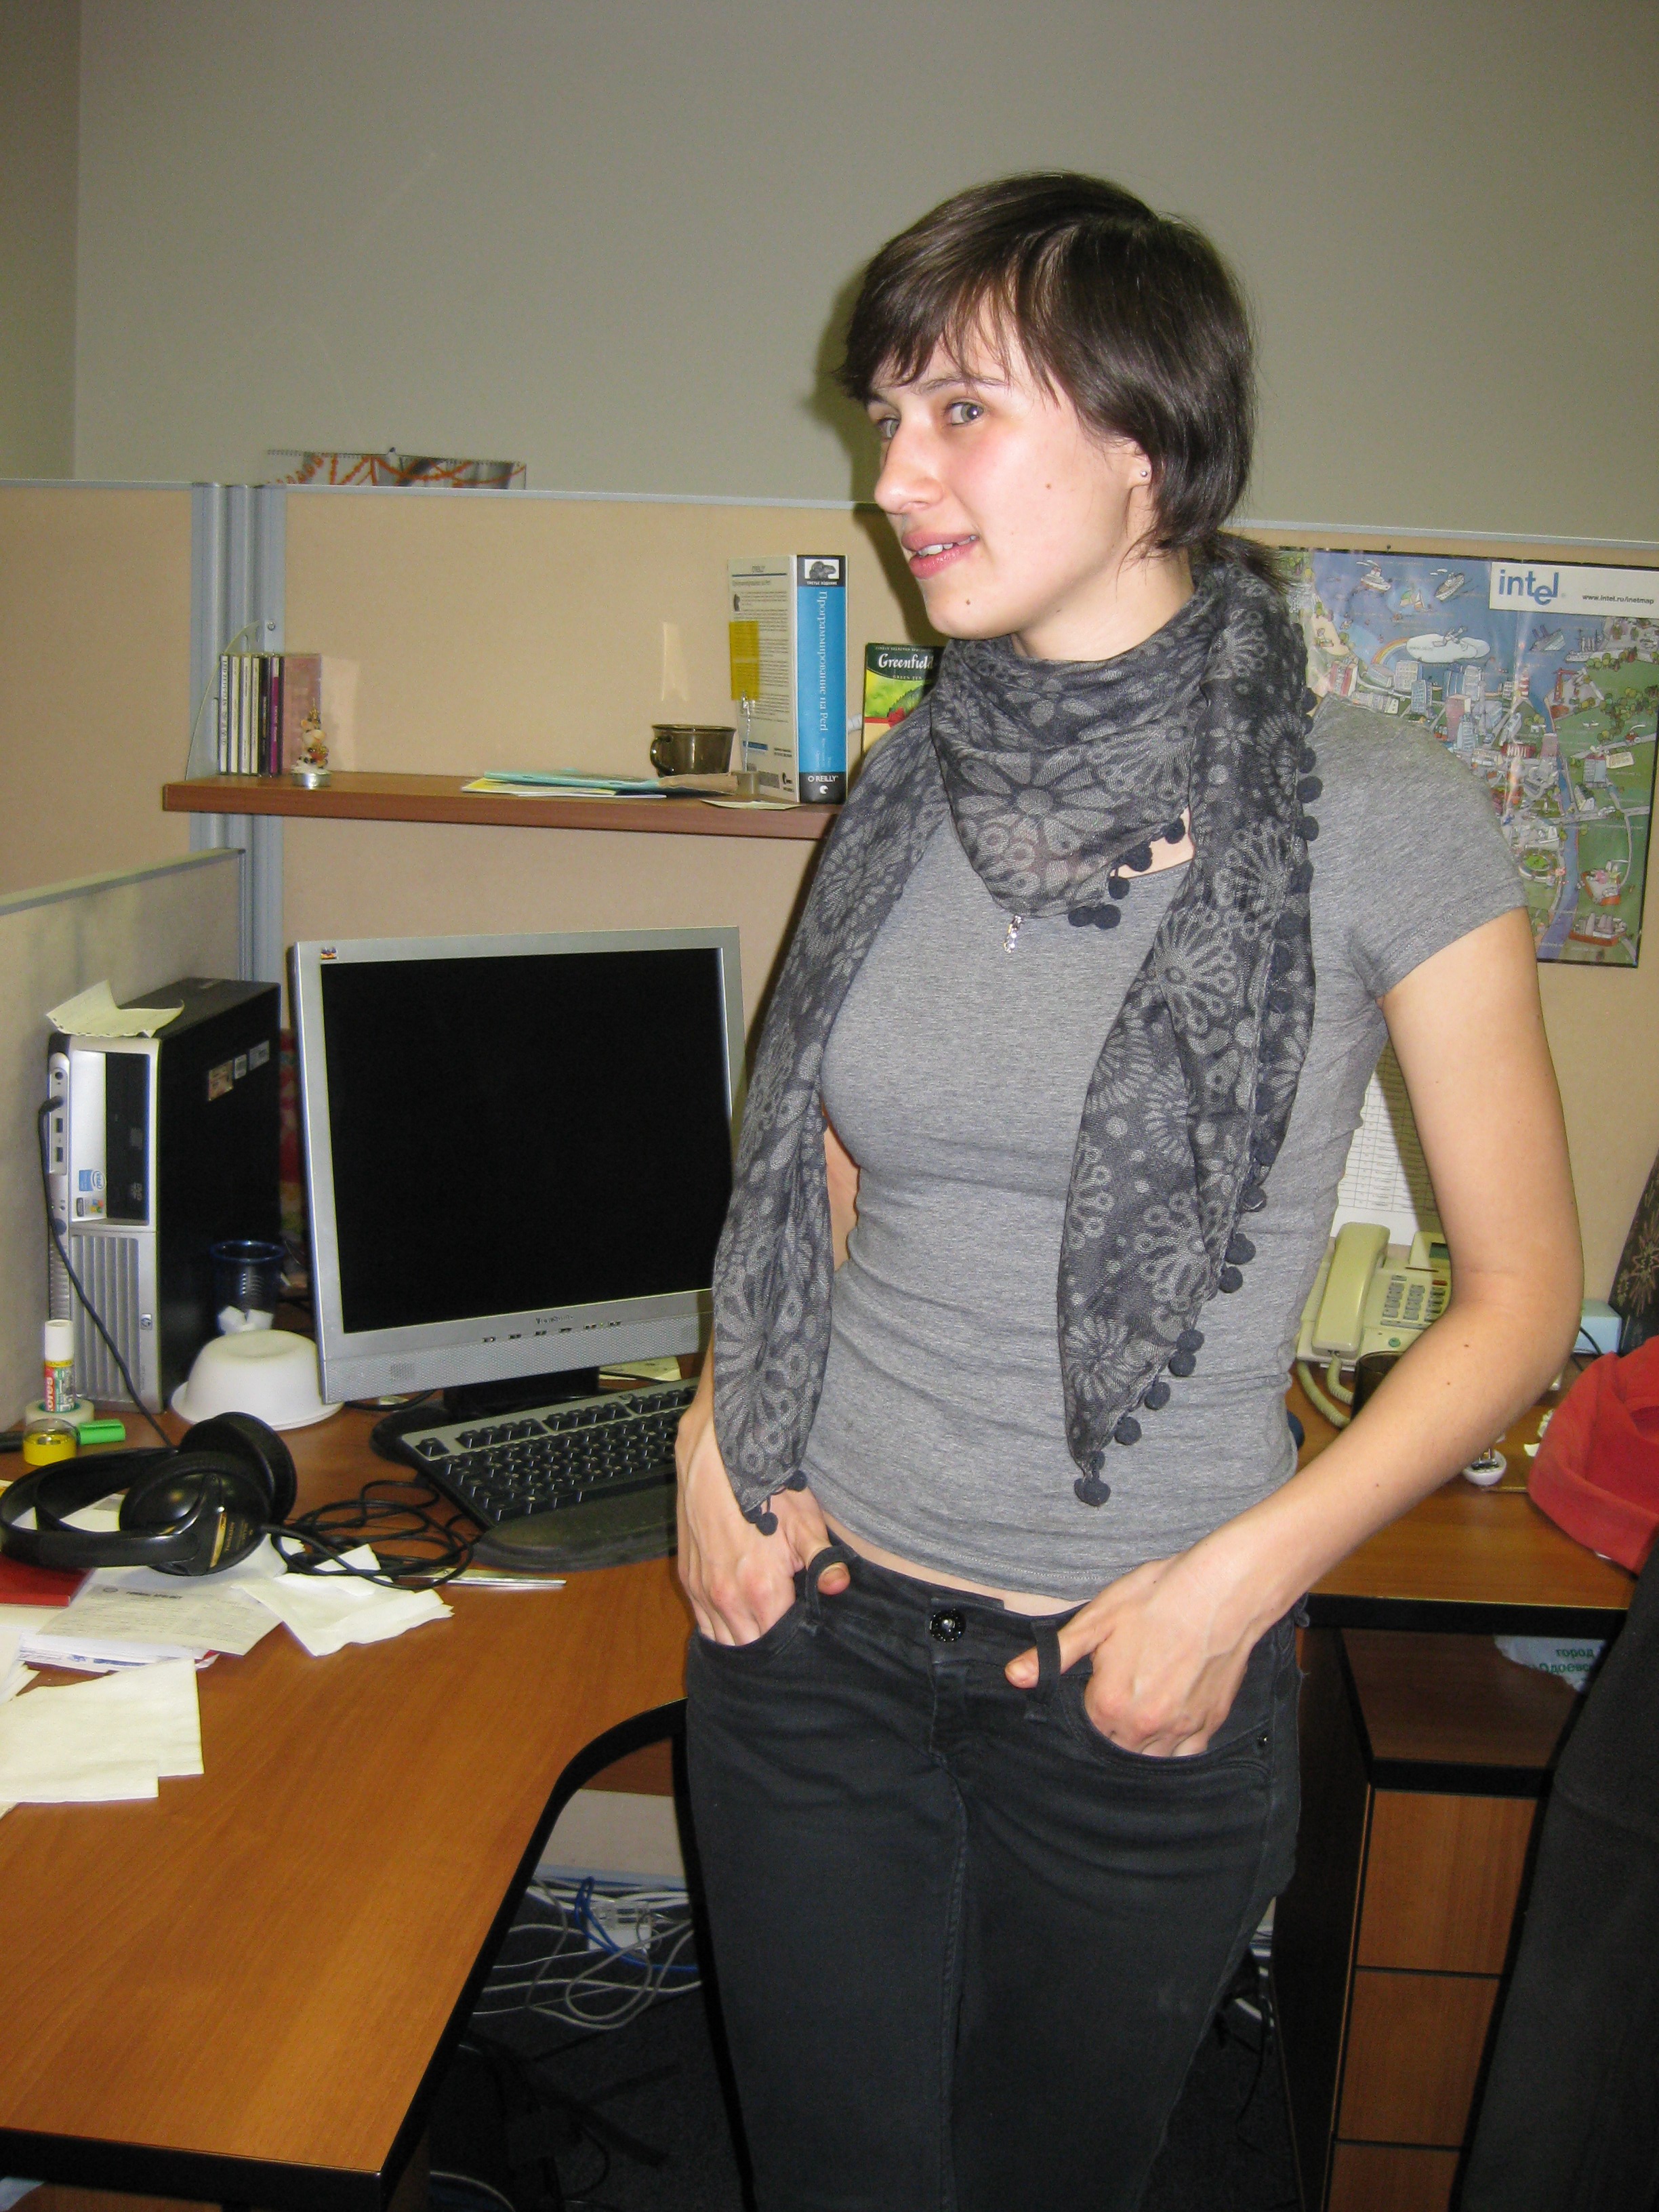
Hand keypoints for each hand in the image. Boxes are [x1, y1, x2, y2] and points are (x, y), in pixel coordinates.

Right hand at [675, 1354, 849, 1643]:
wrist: (716, 1457)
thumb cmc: (765, 1487)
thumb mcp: (805, 1521)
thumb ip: (822, 1560)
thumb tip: (838, 1586)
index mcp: (761, 1590)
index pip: (778, 1642)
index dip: (793, 1640)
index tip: (805, 1635)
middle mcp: (727, 1598)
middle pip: (750, 1648)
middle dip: (768, 1646)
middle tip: (786, 1635)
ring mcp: (703, 1590)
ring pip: (723, 1640)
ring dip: (742, 1641)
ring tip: (762, 1632)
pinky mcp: (688, 1579)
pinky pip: (703, 1622)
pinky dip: (719, 1627)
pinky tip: (735, 1621)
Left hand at [1004, 1551, 1259, 1756]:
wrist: (1220, 1591)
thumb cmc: (1156, 1598)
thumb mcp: (1097, 1619)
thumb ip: (1056, 1655)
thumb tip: (1014, 1676)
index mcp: (1111, 1702)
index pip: (1085, 1730)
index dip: (1086, 1712)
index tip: (1094, 1692)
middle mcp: (1144, 1725)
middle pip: (1116, 1750)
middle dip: (1109, 1733)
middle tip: (1116, 1704)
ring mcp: (1180, 1728)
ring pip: (1150, 1760)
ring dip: (1139, 1747)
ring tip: (1137, 1718)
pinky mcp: (1210, 1724)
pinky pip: (1186, 1756)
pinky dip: (1173, 1750)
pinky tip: (1167, 1729)